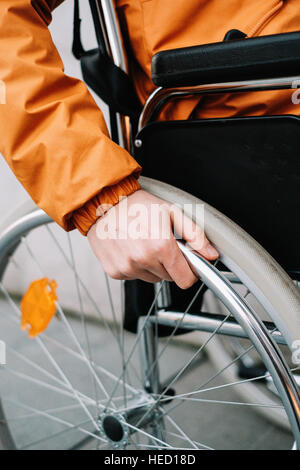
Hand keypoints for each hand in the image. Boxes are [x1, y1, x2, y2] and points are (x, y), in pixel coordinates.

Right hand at [87, 190, 218, 288]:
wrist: (104, 203)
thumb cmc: (137, 205)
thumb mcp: (171, 213)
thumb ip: (195, 235)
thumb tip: (211, 254)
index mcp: (161, 246)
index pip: (186, 280)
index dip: (190, 272)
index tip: (186, 263)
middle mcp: (143, 260)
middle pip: (169, 279)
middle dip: (169, 265)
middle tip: (160, 244)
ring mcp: (127, 268)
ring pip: (151, 278)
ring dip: (151, 266)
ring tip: (143, 244)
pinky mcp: (115, 271)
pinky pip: (134, 276)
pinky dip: (135, 266)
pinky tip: (130, 248)